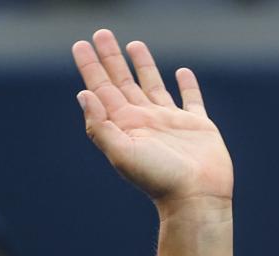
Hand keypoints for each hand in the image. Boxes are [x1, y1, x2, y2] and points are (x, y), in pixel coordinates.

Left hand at [73, 31, 232, 212]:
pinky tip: (181, 72)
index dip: (91, 67)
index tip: (80, 45)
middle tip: (101, 34)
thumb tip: (83, 95)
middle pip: (123, 82)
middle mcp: (145, 121)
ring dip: (143, 65)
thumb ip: (101, 125)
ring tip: (134, 44)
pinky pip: (191, 100)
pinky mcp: (198, 126)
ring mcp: (171, 122)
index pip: (102, 89)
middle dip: (111, 58)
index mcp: (125, 126)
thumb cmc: (159, 179)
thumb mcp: (122, 153)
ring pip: (153, 85)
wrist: (196, 198)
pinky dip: (187, 85)